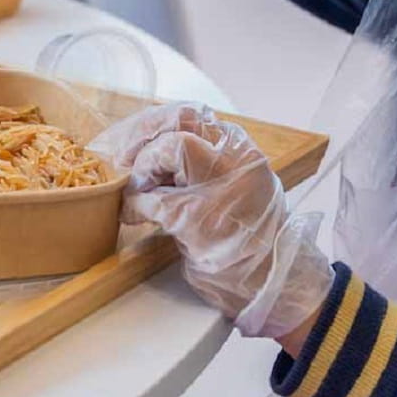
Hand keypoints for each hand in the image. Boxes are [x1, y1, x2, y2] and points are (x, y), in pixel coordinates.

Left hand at [90, 103, 332, 338]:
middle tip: (126, 157)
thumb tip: (157, 149)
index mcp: (241, 151)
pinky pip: (154, 200)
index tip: (138, 139)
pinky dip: (136, 206)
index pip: (193, 116)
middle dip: (143, 135)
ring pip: (171, 149)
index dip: (156, 123)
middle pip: (180, 122)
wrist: (270, 280)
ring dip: (142, 170)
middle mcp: (236, 161)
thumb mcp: (239, 185)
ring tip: (136, 189)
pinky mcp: (200, 220)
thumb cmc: (249, 235)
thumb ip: (207, 163)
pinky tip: (132, 215)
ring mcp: (221, 187)